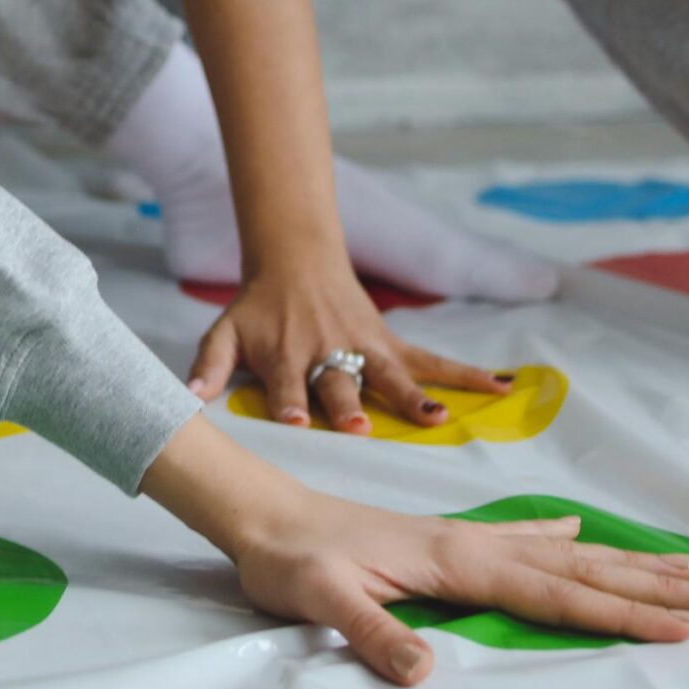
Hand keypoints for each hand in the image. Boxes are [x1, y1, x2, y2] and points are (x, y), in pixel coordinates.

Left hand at [140, 419, 688, 684]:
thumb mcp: (320, 601)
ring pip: (562, 554)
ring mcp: (460, 540)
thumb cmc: (287, 560)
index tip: (685, 628)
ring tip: (684, 567)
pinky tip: (577, 533)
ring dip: (623, 563)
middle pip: (580, 570)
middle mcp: (472, 546)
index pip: (556, 596)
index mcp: (457, 563)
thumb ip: (373, 634)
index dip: (621, 615)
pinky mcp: (442, 542)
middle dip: (653, 588)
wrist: (258, 513)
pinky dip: (560, 539)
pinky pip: (520, 540)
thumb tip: (426, 674)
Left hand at [188, 253, 510, 433]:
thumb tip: (184, 400)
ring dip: (414, 396)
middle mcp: (327, 353)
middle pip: (340, 383)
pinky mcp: (391, 342)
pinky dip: (468, 374)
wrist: (294, 260)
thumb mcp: (224, 333)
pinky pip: (434, 360)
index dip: (291, 404)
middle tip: (362, 427)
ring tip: (439, 419)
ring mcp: (364, 347)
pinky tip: (505, 386)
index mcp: (285, 357)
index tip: (298, 423)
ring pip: (393, 374)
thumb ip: (205, 368)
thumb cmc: (257, 310)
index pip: (286, 386)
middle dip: (351, 405)